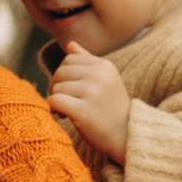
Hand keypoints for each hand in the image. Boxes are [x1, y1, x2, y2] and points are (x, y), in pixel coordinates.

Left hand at [47, 42, 132, 162]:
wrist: (127, 137)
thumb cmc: (112, 109)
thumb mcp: (106, 80)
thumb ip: (88, 61)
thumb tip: (71, 44)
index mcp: (104, 66)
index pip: (70, 59)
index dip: (65, 74)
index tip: (71, 90)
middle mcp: (99, 76)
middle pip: (61, 72)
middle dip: (58, 86)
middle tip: (66, 103)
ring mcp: (92, 93)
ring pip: (57, 87)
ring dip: (57, 100)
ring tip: (67, 112)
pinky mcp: (83, 111)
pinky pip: (55, 101)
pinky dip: (54, 108)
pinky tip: (63, 116)